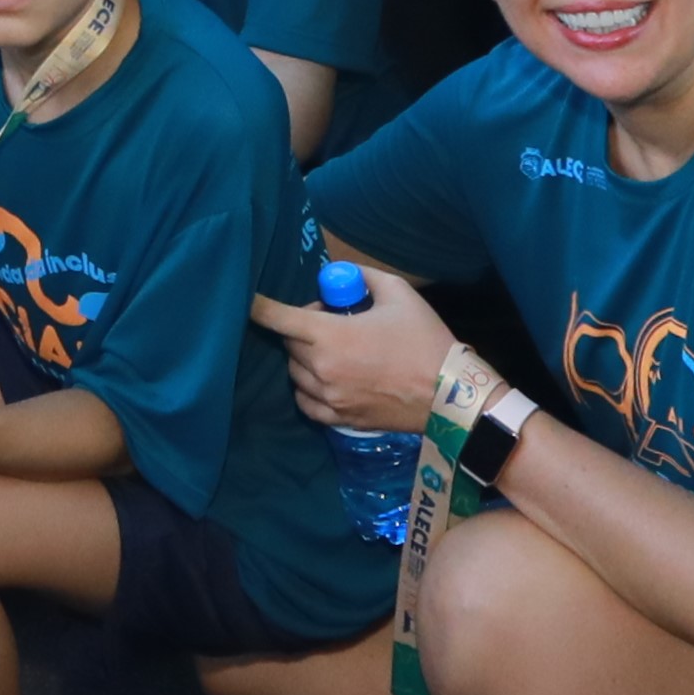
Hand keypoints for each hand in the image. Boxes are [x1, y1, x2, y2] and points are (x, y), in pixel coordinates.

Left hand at [246, 268, 466, 433]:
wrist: (448, 395)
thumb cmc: (423, 340)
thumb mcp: (398, 293)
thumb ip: (364, 277)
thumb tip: (341, 275)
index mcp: (330, 336)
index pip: (278, 318)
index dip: (258, 307)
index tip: (245, 300)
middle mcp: (321, 369)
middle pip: (289, 343)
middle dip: (302, 328)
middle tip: (331, 320)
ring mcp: (328, 398)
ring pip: (295, 372)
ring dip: (305, 357)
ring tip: (334, 349)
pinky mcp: (338, 419)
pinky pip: (305, 402)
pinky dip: (308, 387)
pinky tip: (327, 377)